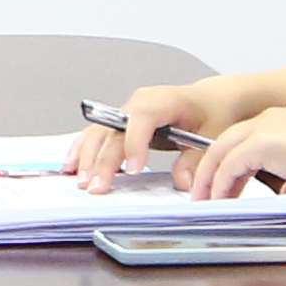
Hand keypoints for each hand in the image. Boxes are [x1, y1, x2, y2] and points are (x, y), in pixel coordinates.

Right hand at [75, 79, 234, 187]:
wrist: (209, 101)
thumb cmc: (211, 113)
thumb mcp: (213, 135)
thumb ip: (196, 160)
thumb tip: (181, 181)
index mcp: (164, 100)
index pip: (143, 117)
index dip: (135, 142)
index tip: (133, 169)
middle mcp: (139, 102)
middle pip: (114, 130)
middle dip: (103, 159)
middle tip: (97, 186)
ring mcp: (126, 111)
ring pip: (99, 132)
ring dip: (87, 157)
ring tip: (81, 181)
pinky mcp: (120, 122)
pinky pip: (97, 134)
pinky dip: (83, 150)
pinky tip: (72, 167)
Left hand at [182, 103, 285, 204]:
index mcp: (282, 121)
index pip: (243, 139)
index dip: (228, 163)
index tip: (221, 185)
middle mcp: (270, 119)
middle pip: (224, 142)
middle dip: (210, 170)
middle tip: (203, 194)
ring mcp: (265, 127)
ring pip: (221, 151)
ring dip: (210, 178)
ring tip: (207, 201)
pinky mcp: (262, 142)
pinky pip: (230, 165)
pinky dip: (221, 183)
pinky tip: (221, 200)